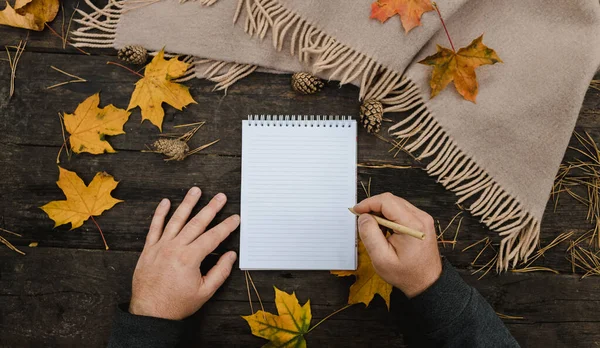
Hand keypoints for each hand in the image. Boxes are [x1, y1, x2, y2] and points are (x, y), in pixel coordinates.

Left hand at [129, 187, 238, 319]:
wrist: (149, 313)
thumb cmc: (176, 304)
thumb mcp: (204, 292)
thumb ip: (220, 272)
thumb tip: (231, 256)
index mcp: (189, 258)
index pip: (213, 237)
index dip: (226, 226)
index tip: (235, 218)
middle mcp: (174, 248)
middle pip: (196, 223)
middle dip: (211, 208)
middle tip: (220, 197)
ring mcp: (160, 247)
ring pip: (176, 220)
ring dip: (187, 204)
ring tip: (196, 191)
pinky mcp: (149, 250)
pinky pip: (154, 227)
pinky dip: (159, 214)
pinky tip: (165, 203)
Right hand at [353, 193, 441, 297]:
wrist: (426, 282)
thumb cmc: (406, 274)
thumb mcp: (381, 258)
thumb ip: (370, 235)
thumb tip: (363, 217)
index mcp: (412, 225)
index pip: (387, 201)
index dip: (368, 203)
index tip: (356, 211)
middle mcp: (420, 218)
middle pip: (391, 200)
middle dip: (373, 207)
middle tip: (361, 220)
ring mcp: (422, 219)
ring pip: (395, 204)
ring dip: (381, 212)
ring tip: (374, 229)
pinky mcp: (421, 222)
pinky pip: (401, 211)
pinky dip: (389, 216)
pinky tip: (384, 230)